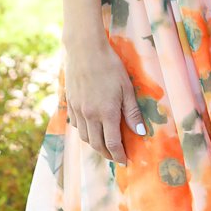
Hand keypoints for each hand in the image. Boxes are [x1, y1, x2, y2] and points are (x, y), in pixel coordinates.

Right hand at [64, 41, 144, 163]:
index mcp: (106, 113)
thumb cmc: (110, 66)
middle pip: (97, 144)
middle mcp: (89, 115)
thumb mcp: (126, 88)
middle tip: (116, 157)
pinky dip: (84, 132)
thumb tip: (140, 132)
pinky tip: (91, 130)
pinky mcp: (70, 103)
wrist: (85, 50)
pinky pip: (76, 125)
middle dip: (107, 154)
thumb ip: (132, 112)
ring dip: (95, 145)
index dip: (119, 155)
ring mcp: (77, 110)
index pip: (112, 144)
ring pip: (84, 137)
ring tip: (104, 146)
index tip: (125, 161)